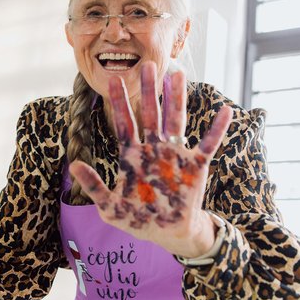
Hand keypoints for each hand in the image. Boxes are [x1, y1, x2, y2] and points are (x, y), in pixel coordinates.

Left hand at [69, 62, 232, 258]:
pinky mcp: (195, 167)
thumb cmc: (138, 220)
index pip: (124, 123)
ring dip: (177, 98)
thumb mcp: (109, 207)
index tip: (113, 80)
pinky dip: (217, 129)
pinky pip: (208, 144)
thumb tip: (73, 164)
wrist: (168, 234)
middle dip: (149, 91)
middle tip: (148, 65)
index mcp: (132, 156)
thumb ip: (93, 185)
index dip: (119, 102)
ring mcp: (175, 155)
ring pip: (176, 121)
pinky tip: (225, 112)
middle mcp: (154, 149)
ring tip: (178, 74)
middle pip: (151, 114)